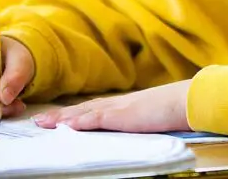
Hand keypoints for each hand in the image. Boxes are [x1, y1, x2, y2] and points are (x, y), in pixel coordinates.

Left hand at [32, 80, 192, 133]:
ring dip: (62, 118)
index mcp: (125, 104)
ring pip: (83, 113)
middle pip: (83, 109)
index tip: (59, 117)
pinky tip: (64, 126)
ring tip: (43, 124)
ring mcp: (118, 109)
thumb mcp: (153, 114)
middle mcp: (117, 104)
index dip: (75, 112)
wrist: (187, 100)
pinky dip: (78, 122)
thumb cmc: (176, 108)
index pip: (94, 108)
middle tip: (40, 120)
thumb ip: (141, 119)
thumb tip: (136, 124)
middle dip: (61, 115)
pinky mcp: (121, 116)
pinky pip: (95, 120)